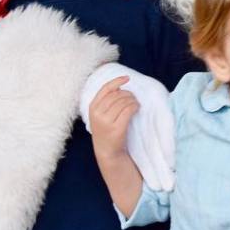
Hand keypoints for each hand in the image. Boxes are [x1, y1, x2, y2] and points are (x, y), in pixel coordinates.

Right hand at [81, 63, 175, 190]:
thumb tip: (120, 86)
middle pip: (117, 95)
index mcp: (92, 108)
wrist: (107, 152)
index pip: (105, 89)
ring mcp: (106, 121)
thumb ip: (106, 102)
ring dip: (133, 100)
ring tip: (135, 104)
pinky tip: (137, 108)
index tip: (127, 78)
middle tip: (133, 98)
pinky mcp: (117, 128)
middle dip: (128, 94)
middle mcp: (98, 113)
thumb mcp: (100, 115)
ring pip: (124, 101)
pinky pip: (129, 110)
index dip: (117, 81)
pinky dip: (135, 106)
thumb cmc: (106, 130)